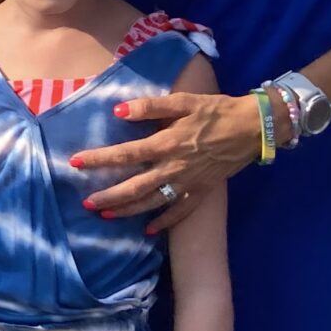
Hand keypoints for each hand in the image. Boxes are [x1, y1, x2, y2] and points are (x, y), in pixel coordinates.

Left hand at [72, 91, 259, 233]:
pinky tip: (149, 229)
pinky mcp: (203, 191)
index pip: (125, 154)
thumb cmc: (216, 110)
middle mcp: (175, 167)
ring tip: (105, 214)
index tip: (75, 163)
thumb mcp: (183, 101)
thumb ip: (150, 107)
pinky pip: (181, 211)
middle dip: (108, 195)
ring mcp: (189, 182)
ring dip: (128, 210)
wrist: (254, 127)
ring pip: (153, 202)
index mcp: (167, 143)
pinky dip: (164, 221)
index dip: (99, 159)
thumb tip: (118, 111)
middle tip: (86, 202)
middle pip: (135, 186)